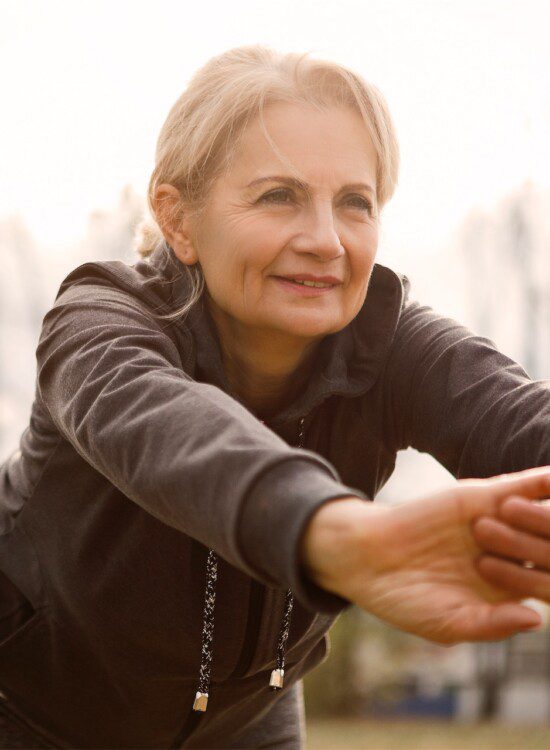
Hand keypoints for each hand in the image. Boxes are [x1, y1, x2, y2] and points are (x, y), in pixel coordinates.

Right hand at [302, 466, 549, 644]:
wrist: (366, 557)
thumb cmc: (404, 599)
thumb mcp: (449, 623)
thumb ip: (493, 624)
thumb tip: (537, 618)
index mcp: (505, 592)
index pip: (549, 586)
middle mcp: (507, 556)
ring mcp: (496, 524)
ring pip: (543, 517)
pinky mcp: (480, 497)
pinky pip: (522, 487)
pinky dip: (542, 484)